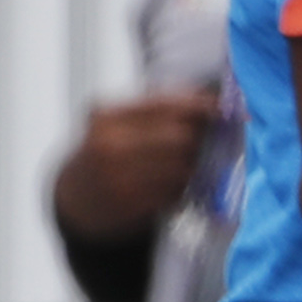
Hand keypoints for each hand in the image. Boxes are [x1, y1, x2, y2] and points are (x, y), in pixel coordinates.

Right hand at [53, 87, 214, 238]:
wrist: (76, 200)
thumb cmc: (106, 153)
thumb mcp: (116, 123)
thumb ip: (156, 108)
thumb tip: (209, 96)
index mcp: (106, 116)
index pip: (166, 104)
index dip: (201, 105)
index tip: (224, 108)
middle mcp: (109, 144)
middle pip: (181, 136)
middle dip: (201, 139)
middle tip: (210, 140)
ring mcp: (118, 176)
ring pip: (183, 167)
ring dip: (195, 166)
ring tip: (190, 165)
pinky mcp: (131, 204)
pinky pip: (176, 192)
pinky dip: (183, 187)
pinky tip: (175, 185)